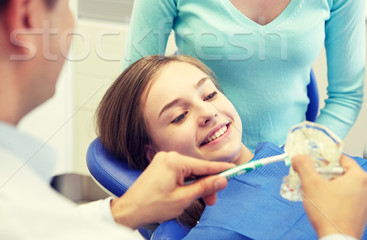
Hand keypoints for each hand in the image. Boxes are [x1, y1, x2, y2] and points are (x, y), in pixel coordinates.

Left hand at [111, 151, 232, 228]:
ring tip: (199, 201)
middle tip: (211, 201)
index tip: (237, 169)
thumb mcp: (183, 199)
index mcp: (175, 161)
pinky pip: (180, 172)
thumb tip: (222, 180)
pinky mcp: (161, 166)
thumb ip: (204, 188)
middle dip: (207, 184)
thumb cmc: (153, 205)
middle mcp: (169, 156)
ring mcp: (164, 160)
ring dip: (197, 185)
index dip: (222, 169)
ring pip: (190, 171)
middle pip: (198, 169)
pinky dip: (187, 183)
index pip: (205, 165)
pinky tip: (188, 194)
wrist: (130, 210)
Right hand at [292, 154, 366, 238]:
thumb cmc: (330, 215)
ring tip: (317, 191)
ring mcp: (366, 202)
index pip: (342, 159)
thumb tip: (299, 158)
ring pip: (346, 186)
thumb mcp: (311, 184)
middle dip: (327, 174)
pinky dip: (338, 198)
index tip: (316, 161)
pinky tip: (325, 202)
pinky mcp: (362, 214)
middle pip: (344, 173)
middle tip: (314, 177)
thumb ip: (304, 166)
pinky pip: (349, 199)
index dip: (326, 159)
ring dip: (331, 186)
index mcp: (360, 177)